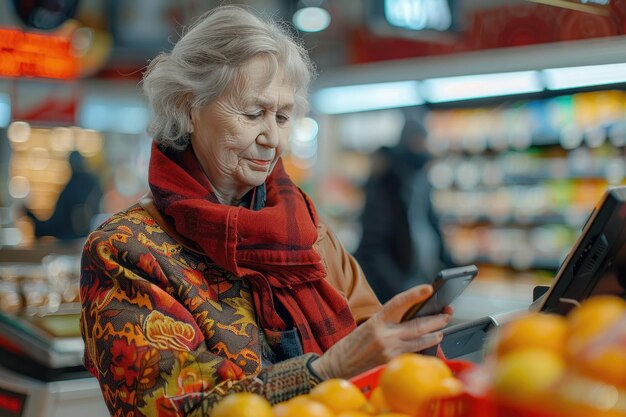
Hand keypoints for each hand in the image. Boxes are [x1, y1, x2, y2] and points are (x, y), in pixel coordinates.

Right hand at [311, 284, 451, 378]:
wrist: (336, 367)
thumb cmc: (352, 345)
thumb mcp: (368, 327)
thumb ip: (388, 322)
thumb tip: (413, 318)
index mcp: (376, 321)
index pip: (399, 303)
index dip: (415, 294)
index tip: (429, 288)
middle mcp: (384, 336)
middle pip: (418, 325)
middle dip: (436, 319)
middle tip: (447, 313)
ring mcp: (389, 352)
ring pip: (420, 341)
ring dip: (434, 335)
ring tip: (441, 331)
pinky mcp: (392, 364)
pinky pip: (413, 354)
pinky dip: (423, 349)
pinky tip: (429, 346)